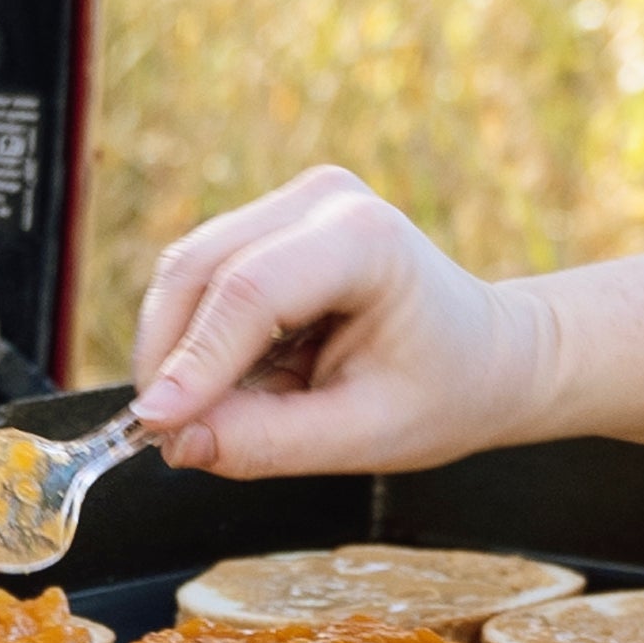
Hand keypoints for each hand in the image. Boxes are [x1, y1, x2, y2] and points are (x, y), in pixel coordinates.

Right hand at [123, 165, 565, 478]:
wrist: (489, 355)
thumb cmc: (446, 391)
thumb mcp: (366, 436)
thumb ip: (270, 442)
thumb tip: (177, 441)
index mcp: (366, 239)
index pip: (250, 292)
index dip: (193, 361)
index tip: (154, 427)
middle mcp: (323, 200)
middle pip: (200, 269)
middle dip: (169, 357)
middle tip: (166, 437)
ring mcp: (294, 204)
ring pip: (188, 272)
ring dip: (178, 350)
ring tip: (215, 418)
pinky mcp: (270, 224)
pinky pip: (202, 280)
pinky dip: (197, 340)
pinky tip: (236, 386)